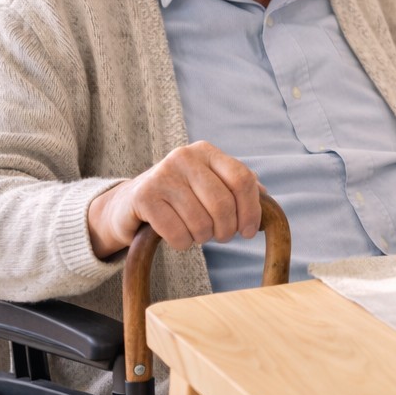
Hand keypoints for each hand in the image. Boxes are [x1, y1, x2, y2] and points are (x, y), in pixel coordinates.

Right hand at [86, 141, 261, 257]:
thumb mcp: (209, 184)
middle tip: (221, 237)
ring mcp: (162, 175)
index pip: (242, 179)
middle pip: (223, 203)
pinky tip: (178, 236)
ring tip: (197, 233)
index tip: (249, 232)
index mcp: (206, 151)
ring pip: (200, 221)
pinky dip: (183, 243)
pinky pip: (177, 233)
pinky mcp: (143, 197)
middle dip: (226, 229)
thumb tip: (266, 197)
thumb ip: (237, 187)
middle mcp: (184, 157)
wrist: (129, 203)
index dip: (251, 210)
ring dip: (203, 237)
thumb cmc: (180, 196)